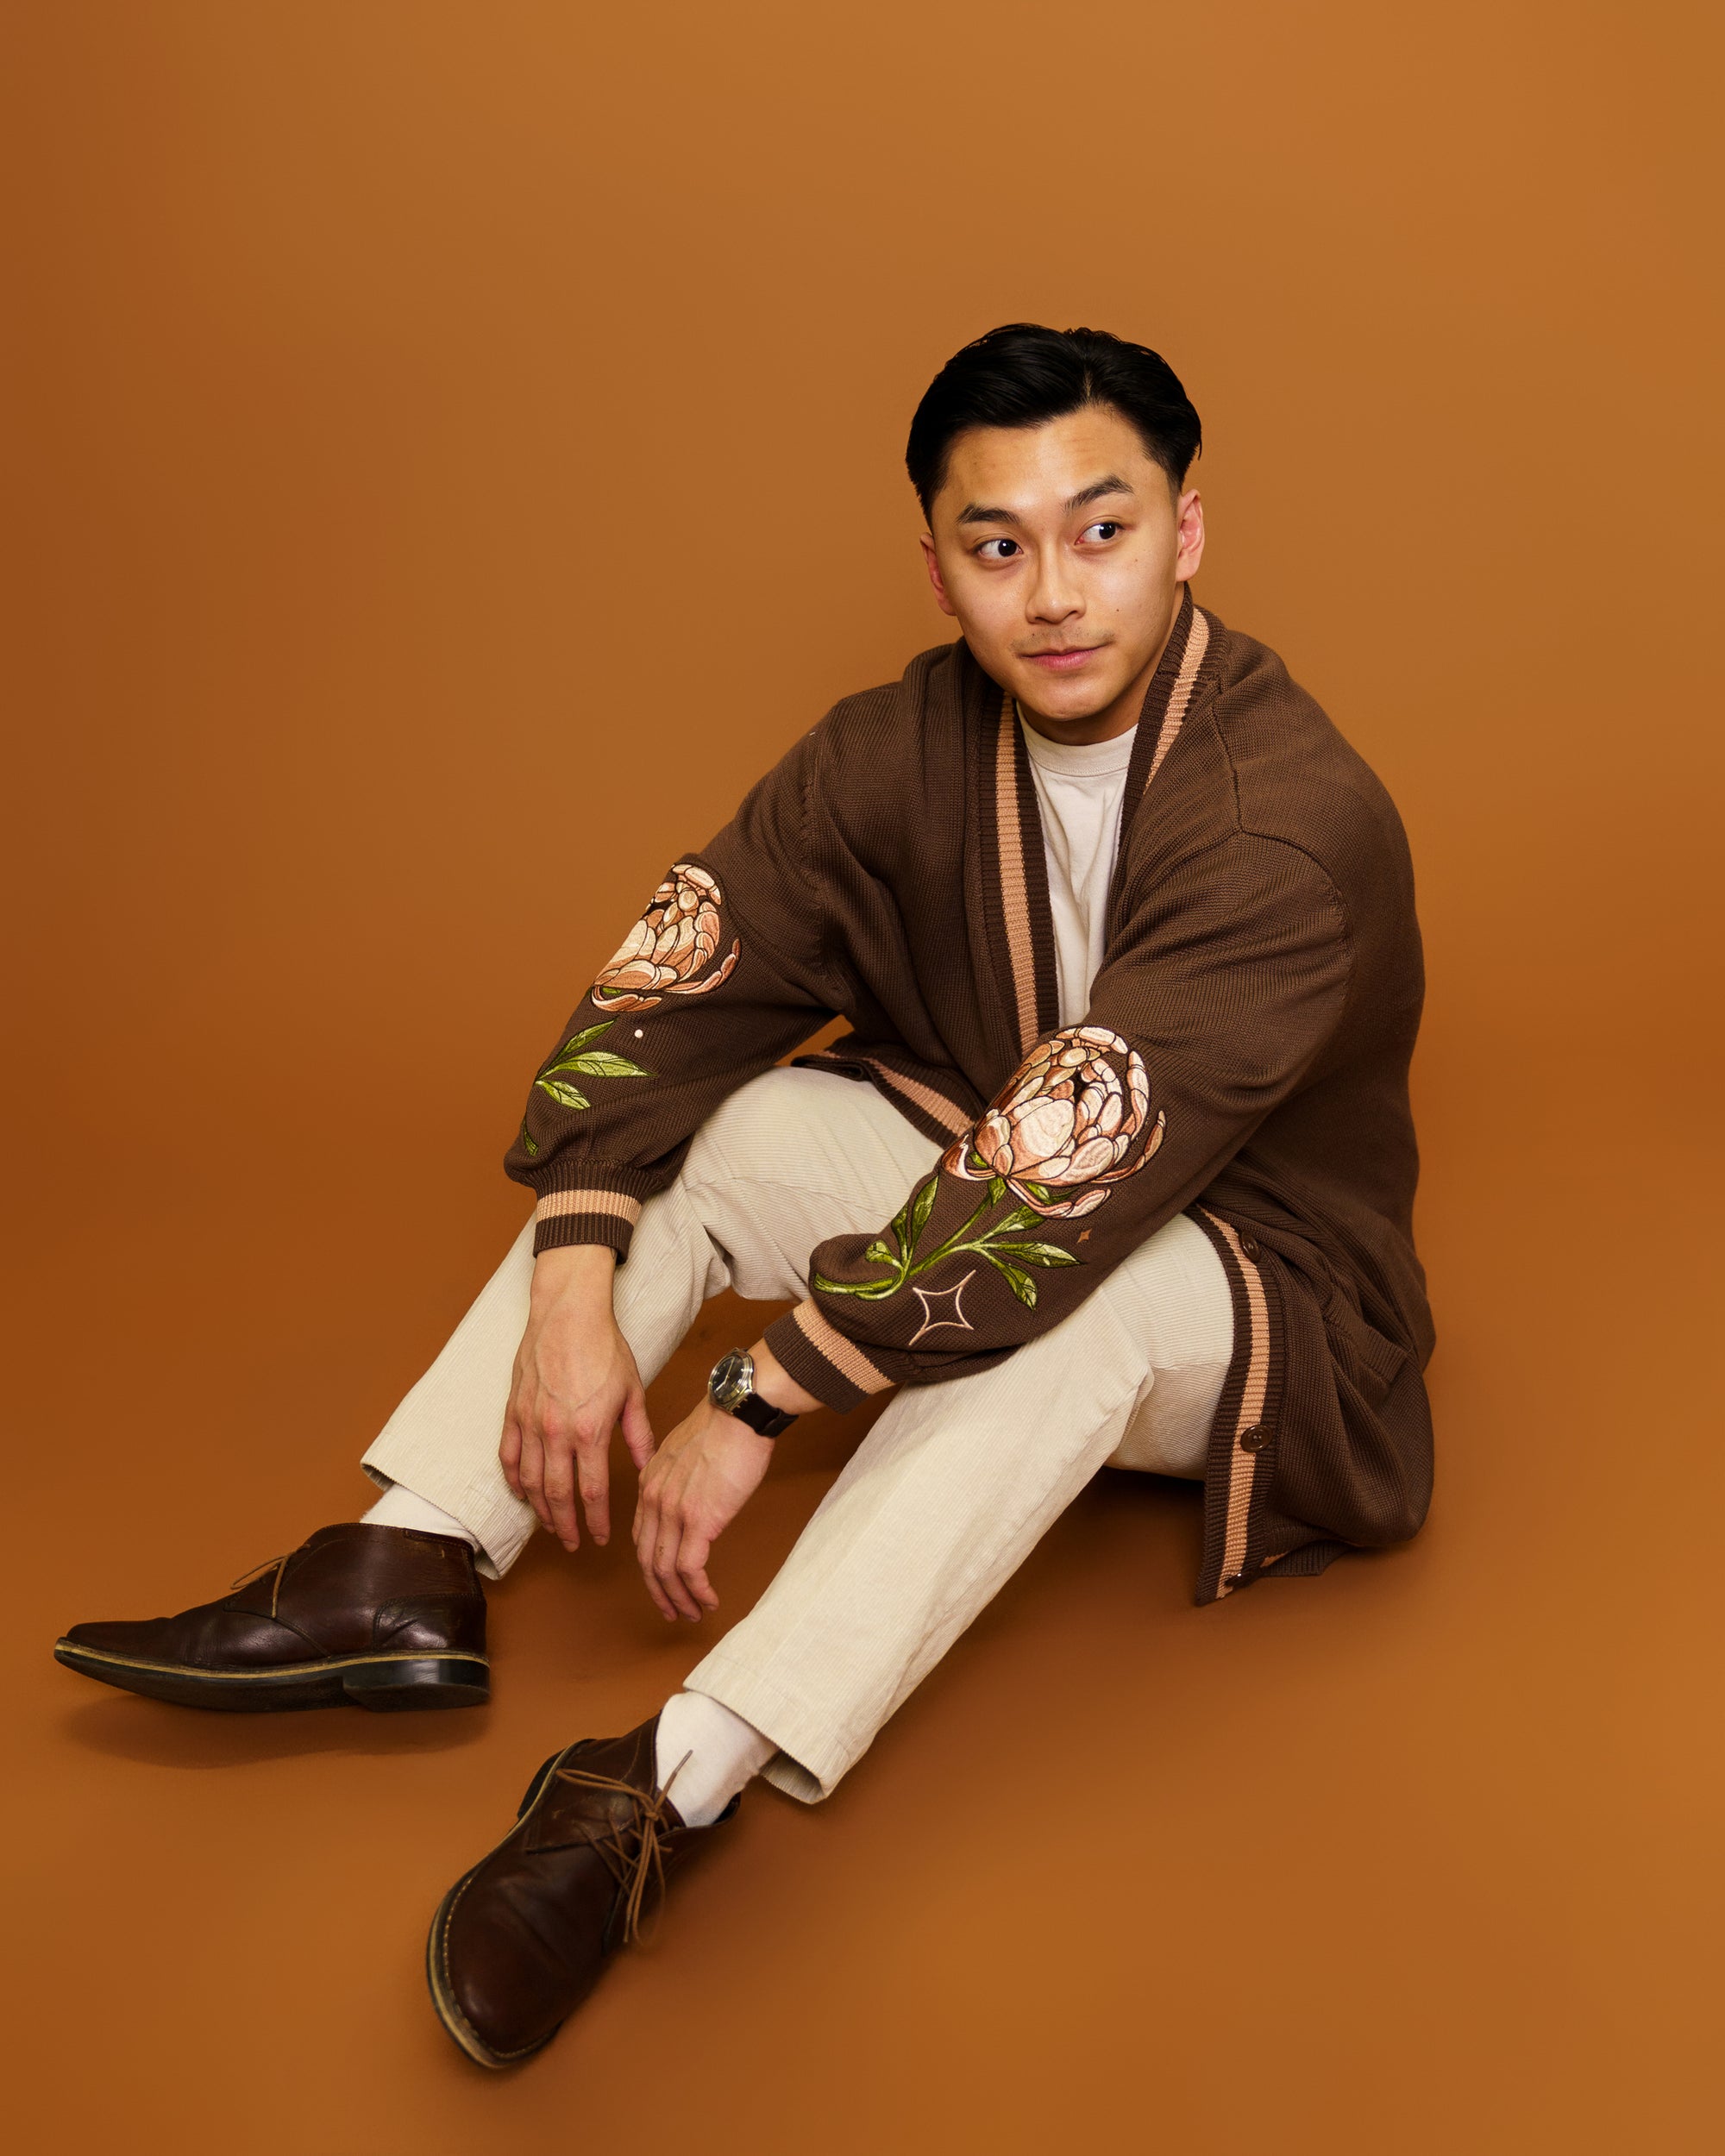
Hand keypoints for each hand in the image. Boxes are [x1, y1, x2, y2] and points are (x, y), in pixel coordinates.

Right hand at [500, 1245, 653, 1550]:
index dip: (596, 1521)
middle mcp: (556, 1433)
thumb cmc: (604, 1348)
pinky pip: (508, 1456)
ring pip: (529, 1481)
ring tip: (550, 1525)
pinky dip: (513, 1480)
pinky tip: (522, 1493)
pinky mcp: (513, 1411)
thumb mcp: (632, 1392)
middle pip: (556, 1495)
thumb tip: (646, 1467)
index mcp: (589, 1431)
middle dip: (565, 1525)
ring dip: (539, 1509)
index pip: (591, 1491)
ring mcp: (531, 1423)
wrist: (568, 1313)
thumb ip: (638, 1434)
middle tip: (572, 1544)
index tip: (601, 1538)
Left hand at [632, 1398, 775, 1620]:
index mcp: (649, 1482)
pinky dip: (697, 1591)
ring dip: (679, 1599)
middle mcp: (653, 1499)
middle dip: (660, 1592)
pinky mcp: (699, 1520)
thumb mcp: (688, 1451)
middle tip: (673, 1611)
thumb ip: (682, 1478)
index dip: (651, 1566)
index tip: (663, 1583)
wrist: (740, 1410)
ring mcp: (673, 1511)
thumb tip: (696, 1497)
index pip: (642, 1536)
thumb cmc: (725, 1425)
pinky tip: (709, 1600)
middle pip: (647, 1560)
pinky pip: (690, 1568)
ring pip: (665, 1570)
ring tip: (694, 1613)